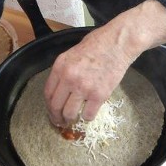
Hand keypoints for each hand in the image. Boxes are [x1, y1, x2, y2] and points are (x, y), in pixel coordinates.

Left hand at [44, 0, 165, 126]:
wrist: (118, 43)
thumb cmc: (98, 43)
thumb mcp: (73, 52)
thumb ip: (65, 69)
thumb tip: (61, 86)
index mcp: (60, 66)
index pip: (47, 92)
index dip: (49, 106)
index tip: (52, 111)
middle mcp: (69, 77)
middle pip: (56, 106)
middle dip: (56, 117)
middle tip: (60, 122)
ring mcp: (83, 87)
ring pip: (69, 113)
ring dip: (70, 119)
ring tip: (73, 120)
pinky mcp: (99, 95)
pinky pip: (88, 114)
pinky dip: (87, 117)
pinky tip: (89, 113)